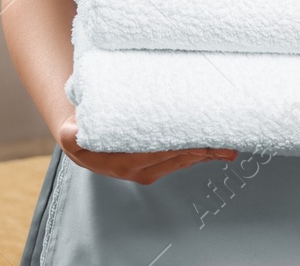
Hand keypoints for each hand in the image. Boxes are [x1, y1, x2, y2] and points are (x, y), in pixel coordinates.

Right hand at [57, 113, 237, 184]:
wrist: (80, 142)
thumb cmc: (80, 134)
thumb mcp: (69, 134)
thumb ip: (70, 135)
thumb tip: (72, 130)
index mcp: (124, 162)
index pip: (159, 153)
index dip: (182, 147)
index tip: (202, 141)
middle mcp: (139, 169)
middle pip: (177, 158)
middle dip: (203, 151)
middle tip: (227, 144)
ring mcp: (149, 169)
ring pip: (182, 160)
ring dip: (206, 154)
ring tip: (229, 148)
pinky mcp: (155, 166)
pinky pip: (180, 160)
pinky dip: (198, 154)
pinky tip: (215, 151)